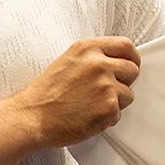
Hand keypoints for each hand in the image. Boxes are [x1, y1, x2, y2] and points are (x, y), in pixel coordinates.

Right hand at [9, 38, 140, 146]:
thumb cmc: (46, 93)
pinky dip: (107, 118)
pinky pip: (119, 114)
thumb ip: (93, 58)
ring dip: (115, 102)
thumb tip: (117, 61)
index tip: (130, 65)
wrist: (32, 117)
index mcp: (88, 48)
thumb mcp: (68, 61)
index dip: (131, 58)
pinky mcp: (109, 107)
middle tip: (105, 91)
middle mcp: (99, 64)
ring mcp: (106, 85)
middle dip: (124, 82)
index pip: (126, 46)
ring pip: (128, 94)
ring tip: (91, 105)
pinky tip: (88, 116)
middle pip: (133, 70)